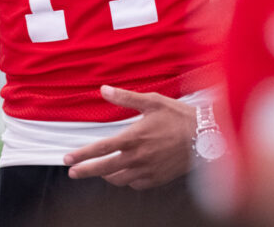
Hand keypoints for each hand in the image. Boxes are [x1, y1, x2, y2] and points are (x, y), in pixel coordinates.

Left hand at [63, 85, 195, 189]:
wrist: (206, 138)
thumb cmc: (179, 117)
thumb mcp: (151, 101)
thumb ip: (124, 97)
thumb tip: (103, 89)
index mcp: (133, 137)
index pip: (100, 149)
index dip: (82, 155)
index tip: (67, 159)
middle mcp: (138, 157)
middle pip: (104, 169)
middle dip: (85, 171)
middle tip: (73, 172)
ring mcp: (147, 171)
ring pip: (118, 179)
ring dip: (106, 175)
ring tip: (99, 170)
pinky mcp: (157, 179)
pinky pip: (135, 184)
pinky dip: (126, 179)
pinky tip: (125, 172)